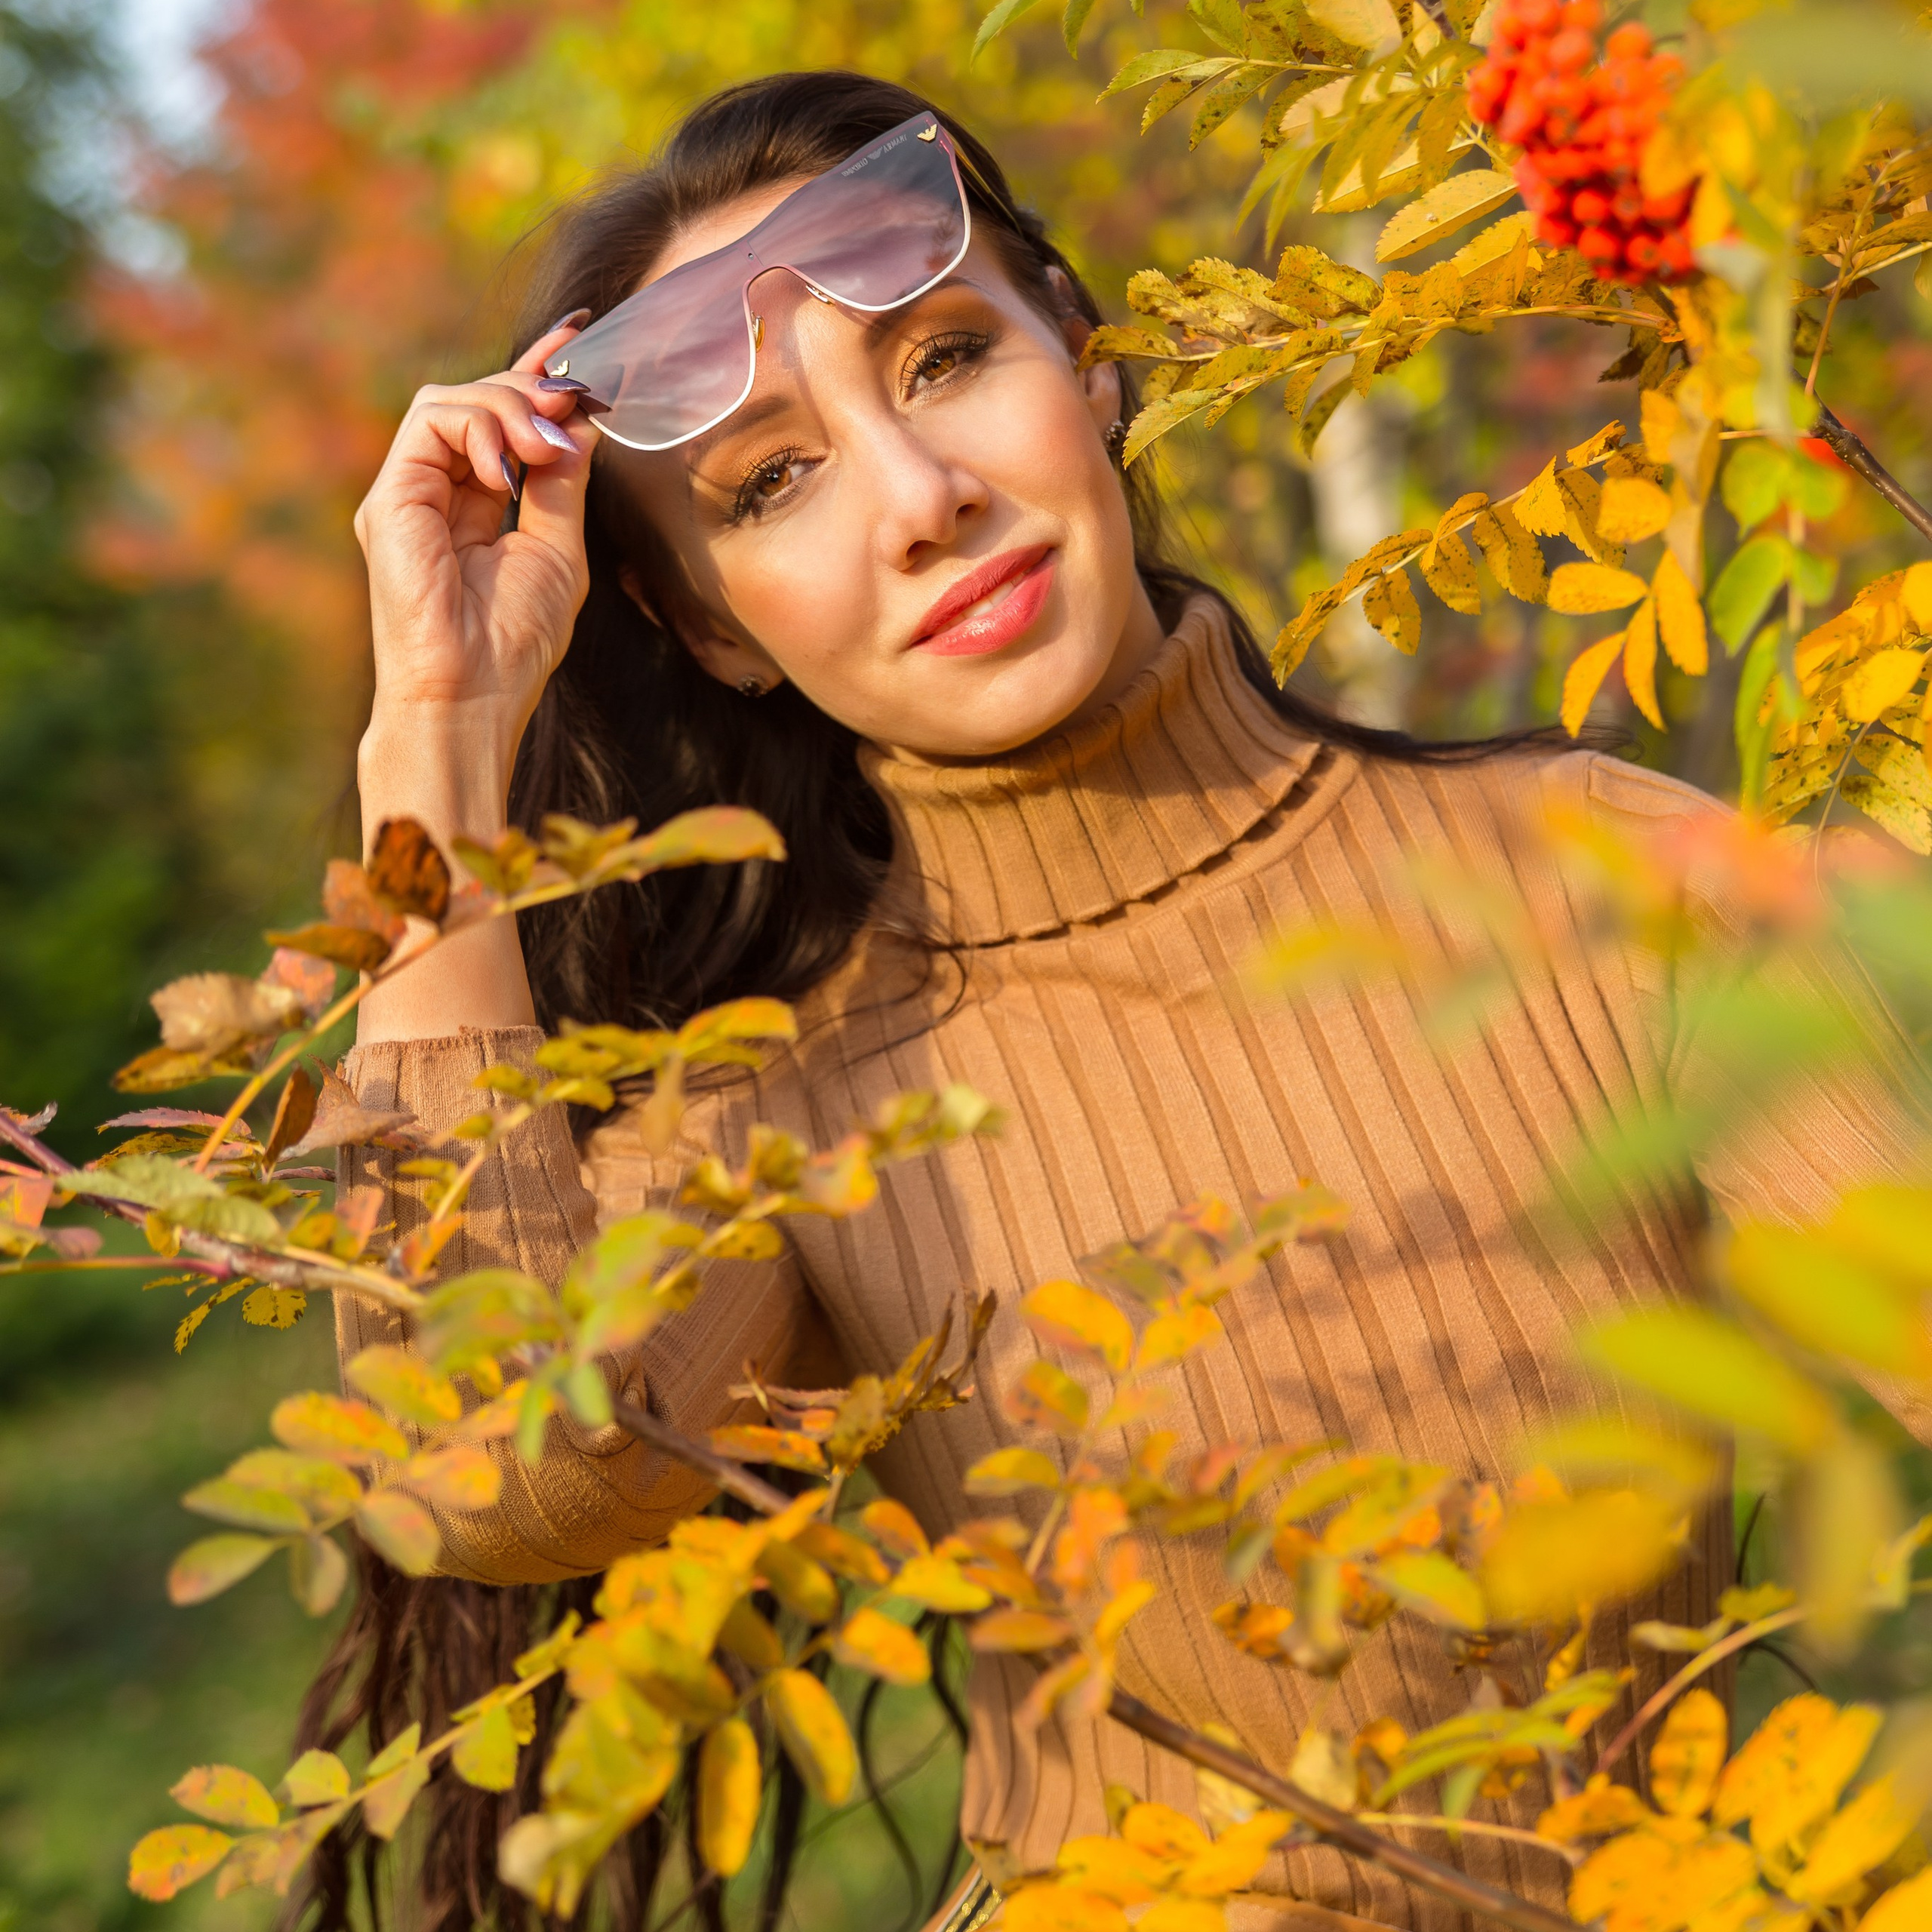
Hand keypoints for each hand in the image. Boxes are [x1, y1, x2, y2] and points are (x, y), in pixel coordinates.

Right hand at [353, 315, 594, 776]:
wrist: (470, 698)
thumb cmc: (513, 642)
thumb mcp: (557, 547)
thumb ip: (561, 482)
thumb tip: (579, 418)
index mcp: (473, 506)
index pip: (500, 422)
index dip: (536, 375)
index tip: (580, 342)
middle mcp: (433, 492)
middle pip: (478, 401)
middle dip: (533, 389)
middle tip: (576, 400)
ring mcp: (407, 492)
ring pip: (454, 400)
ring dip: (512, 408)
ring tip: (549, 446)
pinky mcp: (389, 497)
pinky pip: (432, 421)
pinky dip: (481, 428)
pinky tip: (511, 465)